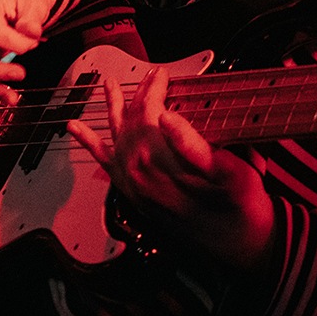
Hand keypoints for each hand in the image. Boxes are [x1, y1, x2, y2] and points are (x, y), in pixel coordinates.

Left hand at [67, 65, 274, 272]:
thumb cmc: (239, 205)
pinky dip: (91, 144)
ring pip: (116, 138)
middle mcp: (142, 177)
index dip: (155, 89)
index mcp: (165, 166)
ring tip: (109, 87)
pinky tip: (77, 130)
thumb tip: (166, 119)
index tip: (164, 74)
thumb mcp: (231, 171)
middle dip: (140, 94)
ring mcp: (135, 186)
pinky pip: (106, 165)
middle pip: (131, 122)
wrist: (238, 241)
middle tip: (153, 77)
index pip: (150, 113)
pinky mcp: (135, 194)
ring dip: (113, 110)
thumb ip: (192, 144)